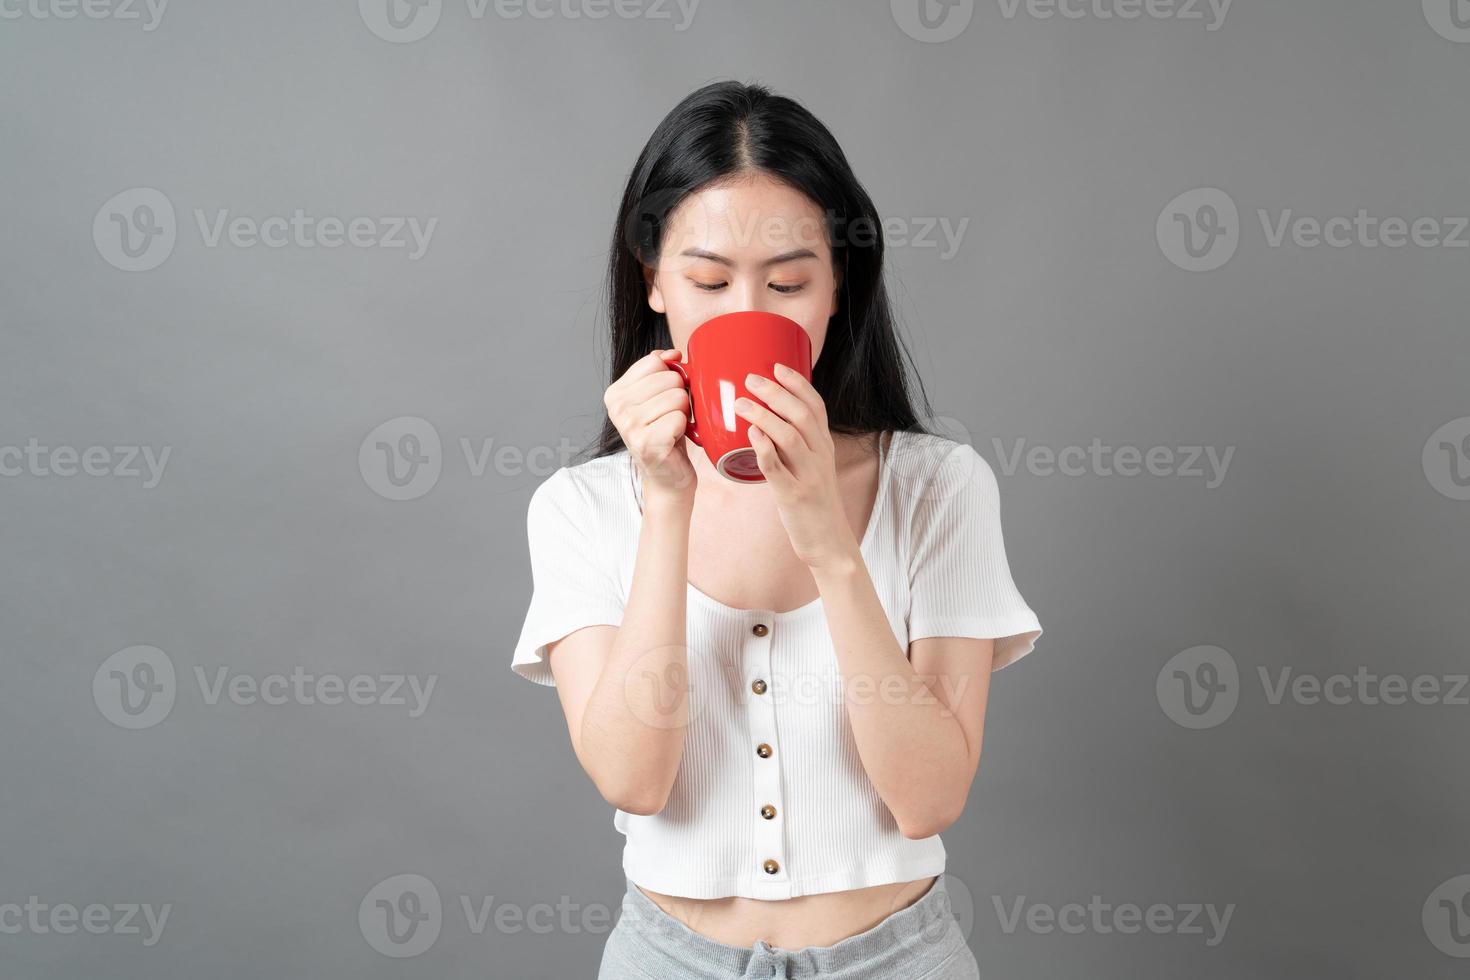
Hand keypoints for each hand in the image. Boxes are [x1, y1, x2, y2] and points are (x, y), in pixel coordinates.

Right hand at [604, 349, 697, 502]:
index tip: (665, 397)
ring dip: (683, 413)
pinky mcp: (647, 443)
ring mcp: (630, 426)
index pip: (655, 361)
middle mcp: (617, 408)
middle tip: (671, 417)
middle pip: (670, 378)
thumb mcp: (657, 397)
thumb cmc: (665, 434)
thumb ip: (660, 370)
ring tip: (673, 428)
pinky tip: (674, 439)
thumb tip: (672, 353)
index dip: (670, 377)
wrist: (667, 477)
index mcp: (616, 393)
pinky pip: (680, 418)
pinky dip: (685, 429)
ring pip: (678, 397)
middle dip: (680, 396)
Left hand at [733, 363, 856, 568]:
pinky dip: (764, 449)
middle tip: (751, 378)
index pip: (816, 406)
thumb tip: (763, 422)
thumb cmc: (813, 503)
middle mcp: (820, 456)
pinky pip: (778, 469)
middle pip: (802, 415)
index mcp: (824, 446)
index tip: (777, 366)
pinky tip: (751, 435)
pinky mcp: (794, 496)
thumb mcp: (812, 467)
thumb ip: (794, 445)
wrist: (828, 542)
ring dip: (765, 416)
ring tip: (741, 403)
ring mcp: (808, 476)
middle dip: (776, 392)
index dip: (797, 383)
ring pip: (790, 437)